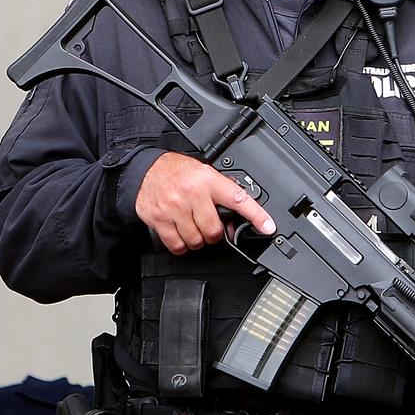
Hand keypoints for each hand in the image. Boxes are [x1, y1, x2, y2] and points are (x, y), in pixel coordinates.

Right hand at [135, 152, 275, 253]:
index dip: (257, 215)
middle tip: (207, 225)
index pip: (238, 199)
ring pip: (196, 240)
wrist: (146, 169)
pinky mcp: (159, 219)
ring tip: (192, 226)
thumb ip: (220, 196)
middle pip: (214, 230)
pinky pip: (177, 245)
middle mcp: (193, 194)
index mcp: (208, 180)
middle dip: (213, 233)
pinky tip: (180, 233)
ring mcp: (175, 207)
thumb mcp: (204, 175)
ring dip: (197, 240)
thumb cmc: (178, 172)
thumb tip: (233, 223)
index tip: (268, 227)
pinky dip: (181, 245)